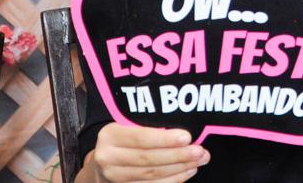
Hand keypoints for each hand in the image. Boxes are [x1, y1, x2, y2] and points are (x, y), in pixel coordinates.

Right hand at [92, 124, 207, 181]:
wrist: (103, 163)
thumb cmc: (123, 139)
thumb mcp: (126, 125)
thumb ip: (148, 125)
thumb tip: (183, 131)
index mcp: (110, 136)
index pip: (140, 138)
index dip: (164, 139)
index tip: (187, 137)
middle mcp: (108, 158)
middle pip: (148, 159)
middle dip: (178, 155)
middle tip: (199, 151)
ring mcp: (114, 178)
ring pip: (152, 175)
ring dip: (179, 168)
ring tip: (198, 160)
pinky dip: (173, 180)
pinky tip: (187, 171)